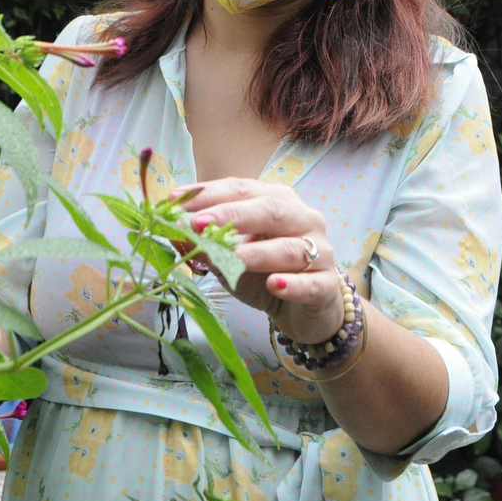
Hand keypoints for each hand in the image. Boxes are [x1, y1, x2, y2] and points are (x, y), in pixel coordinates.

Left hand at [173, 178, 346, 344]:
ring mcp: (321, 251)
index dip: (209, 193)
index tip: (175, 200)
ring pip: (290, 247)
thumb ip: (208, 244)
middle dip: (230, 215)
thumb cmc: (266, 274)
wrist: (305, 311)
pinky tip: (275, 285)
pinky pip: (311, 283)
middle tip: (197, 224)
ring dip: (256, 252)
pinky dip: (293, 284)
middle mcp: (303, 219)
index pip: (243, 189)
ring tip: (229, 258)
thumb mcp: (231, 258)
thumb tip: (173, 233)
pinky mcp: (327, 285)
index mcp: (278, 202)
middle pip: (269, 210)